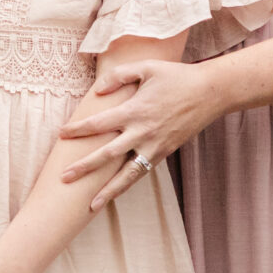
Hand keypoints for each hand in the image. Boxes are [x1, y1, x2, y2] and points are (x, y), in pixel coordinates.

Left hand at [57, 57, 223, 208]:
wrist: (210, 92)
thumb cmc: (177, 76)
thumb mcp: (147, 67)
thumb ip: (119, 75)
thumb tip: (98, 91)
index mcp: (135, 110)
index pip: (99, 124)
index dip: (78, 130)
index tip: (62, 134)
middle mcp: (142, 132)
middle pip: (107, 155)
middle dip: (84, 167)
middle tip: (63, 178)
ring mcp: (155, 146)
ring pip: (127, 174)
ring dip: (108, 190)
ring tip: (91, 205)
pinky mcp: (165, 152)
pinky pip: (142, 171)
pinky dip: (128, 183)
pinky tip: (115, 192)